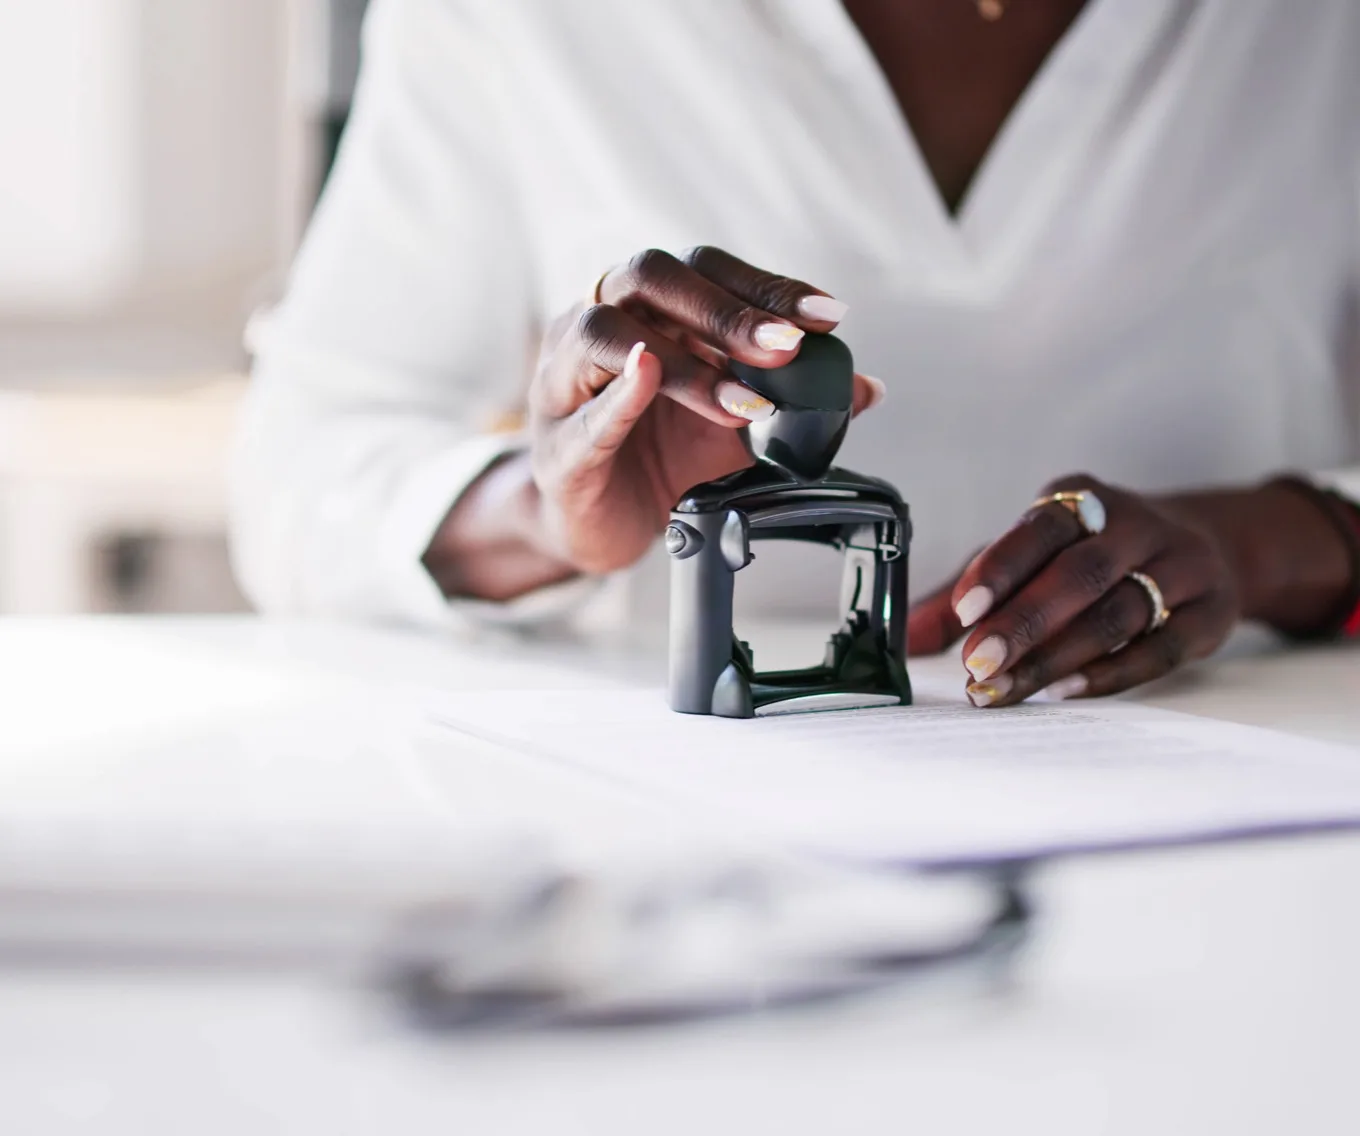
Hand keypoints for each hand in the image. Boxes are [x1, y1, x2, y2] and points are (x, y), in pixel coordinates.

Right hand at [526, 246, 879, 574]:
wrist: (601, 524)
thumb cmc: (659, 457)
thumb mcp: (735, 426)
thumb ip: (792, 402)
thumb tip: (867, 388)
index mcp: (646, 309)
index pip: (705, 270)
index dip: (766, 287)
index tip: (826, 316)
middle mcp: (596, 325)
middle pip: (650, 279)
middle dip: (725, 310)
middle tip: (787, 347)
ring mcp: (564, 381)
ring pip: (606, 337)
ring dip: (683, 364)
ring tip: (742, 401)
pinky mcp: (556, 446)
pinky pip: (582, 414)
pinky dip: (618, 397)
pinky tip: (647, 379)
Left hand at [908, 474, 1241, 705]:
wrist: (1208, 546)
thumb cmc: (1094, 554)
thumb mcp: (1033, 557)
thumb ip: (969, 593)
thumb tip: (906, 639)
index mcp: (1083, 500)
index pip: (1040, 530)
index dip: (1001, 568)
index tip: (964, 610)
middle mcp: (1136, 525)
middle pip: (1079, 575)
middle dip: (1024, 623)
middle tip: (979, 664)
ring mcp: (1182, 566)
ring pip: (1117, 614)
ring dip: (1056, 657)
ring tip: (1005, 689)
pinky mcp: (1213, 612)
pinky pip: (1162, 649)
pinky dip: (1111, 672)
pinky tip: (1066, 691)